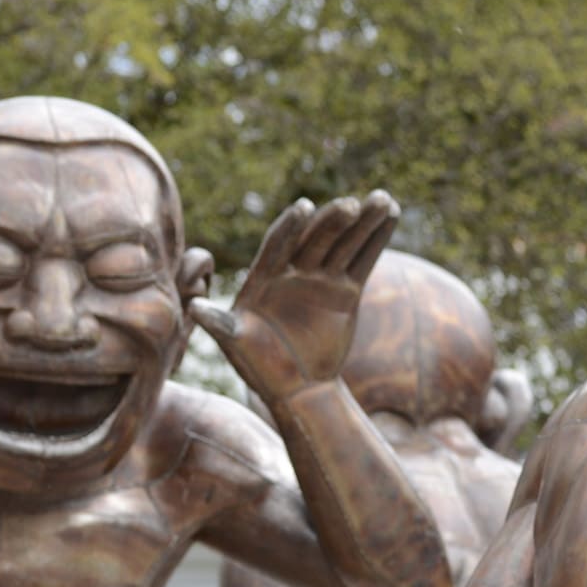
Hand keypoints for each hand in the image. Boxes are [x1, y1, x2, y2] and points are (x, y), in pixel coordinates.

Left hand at [189, 193, 398, 401]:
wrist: (296, 387)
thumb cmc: (259, 367)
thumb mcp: (236, 345)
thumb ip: (220, 325)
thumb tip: (194, 310)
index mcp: (263, 277)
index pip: (277, 245)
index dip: (290, 228)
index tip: (304, 207)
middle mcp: (292, 271)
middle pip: (314, 240)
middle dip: (333, 222)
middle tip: (351, 205)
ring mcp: (321, 278)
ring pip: (344, 244)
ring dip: (364, 222)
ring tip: (383, 199)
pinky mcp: (346, 290)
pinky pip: (364, 260)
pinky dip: (377, 238)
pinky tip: (392, 214)